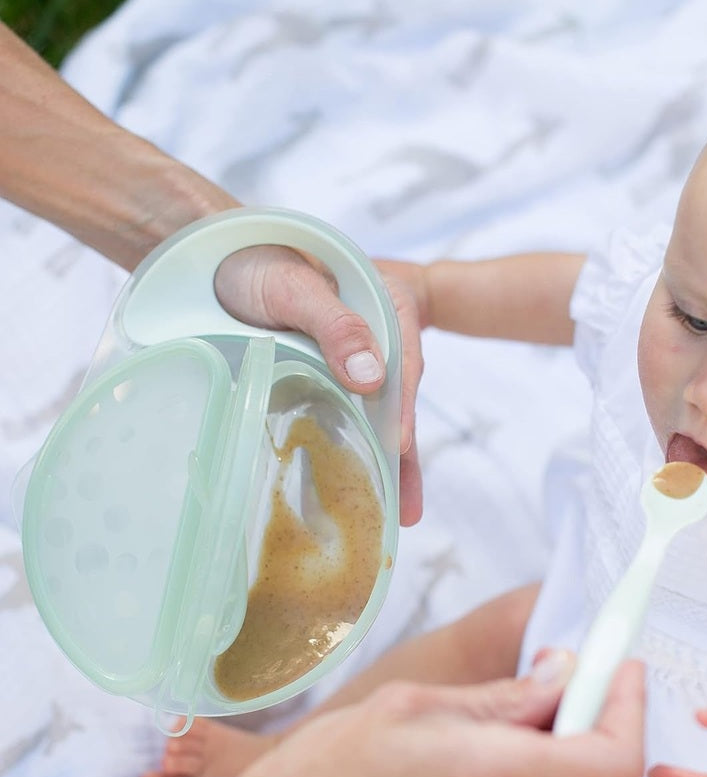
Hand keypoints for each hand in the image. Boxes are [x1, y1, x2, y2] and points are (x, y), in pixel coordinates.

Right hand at [186, 658, 645, 776]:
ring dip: (568, 748)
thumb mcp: (414, 707)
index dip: (628, 706)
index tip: (617, 665)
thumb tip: (558, 678)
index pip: (614, 756)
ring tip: (525, 703)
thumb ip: (500, 699)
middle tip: (574, 673)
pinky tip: (494, 745)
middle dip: (601, 719)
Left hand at [213, 245, 424, 524]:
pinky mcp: (337, 381)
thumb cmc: (263, 264)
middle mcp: (382, 339)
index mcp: (387, 307)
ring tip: (400, 514)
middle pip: (399, 400)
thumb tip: (372, 378)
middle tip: (408, 506)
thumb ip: (335, 323)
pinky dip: (360, 451)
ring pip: (381, 417)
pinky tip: (361, 486)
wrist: (229, 261)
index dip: (401, 405)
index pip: (403, 360)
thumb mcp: (296, 286)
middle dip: (404, 455)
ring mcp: (361, 364)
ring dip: (390, 464)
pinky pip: (355, 418)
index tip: (399, 444)